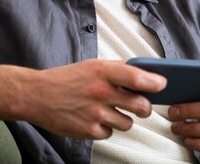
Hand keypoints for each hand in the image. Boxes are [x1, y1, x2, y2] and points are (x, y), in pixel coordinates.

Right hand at [0, 58, 165, 139]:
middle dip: (144, 107)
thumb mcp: (92, 65)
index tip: (163, 85)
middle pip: (140, 106)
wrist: (37, 95)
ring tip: (107, 110)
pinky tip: (93, 118)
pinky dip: (105, 128)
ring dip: (122, 119)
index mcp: (103, 72)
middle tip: (140, 105)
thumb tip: (146, 73)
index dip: (154, 82)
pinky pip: (110, 133)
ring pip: (127, 123)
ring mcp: (95, 114)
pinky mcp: (88, 131)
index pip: (137, 77)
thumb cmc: (66, 79)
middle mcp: (101, 92)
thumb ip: (118, 70)